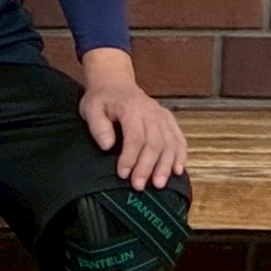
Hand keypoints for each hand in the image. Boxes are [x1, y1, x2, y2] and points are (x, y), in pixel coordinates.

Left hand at [78, 50, 186, 189]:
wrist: (116, 83)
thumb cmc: (101, 99)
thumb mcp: (91, 108)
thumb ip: (98, 126)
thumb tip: (107, 146)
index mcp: (132, 108)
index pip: (136, 137)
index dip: (131, 158)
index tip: (122, 174)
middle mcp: (152, 112)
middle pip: (155, 143)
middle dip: (148, 167)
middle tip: (139, 186)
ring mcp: (163, 116)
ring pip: (170, 143)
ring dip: (166, 165)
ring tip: (160, 184)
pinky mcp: (169, 121)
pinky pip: (179, 139)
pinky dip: (180, 155)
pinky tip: (177, 170)